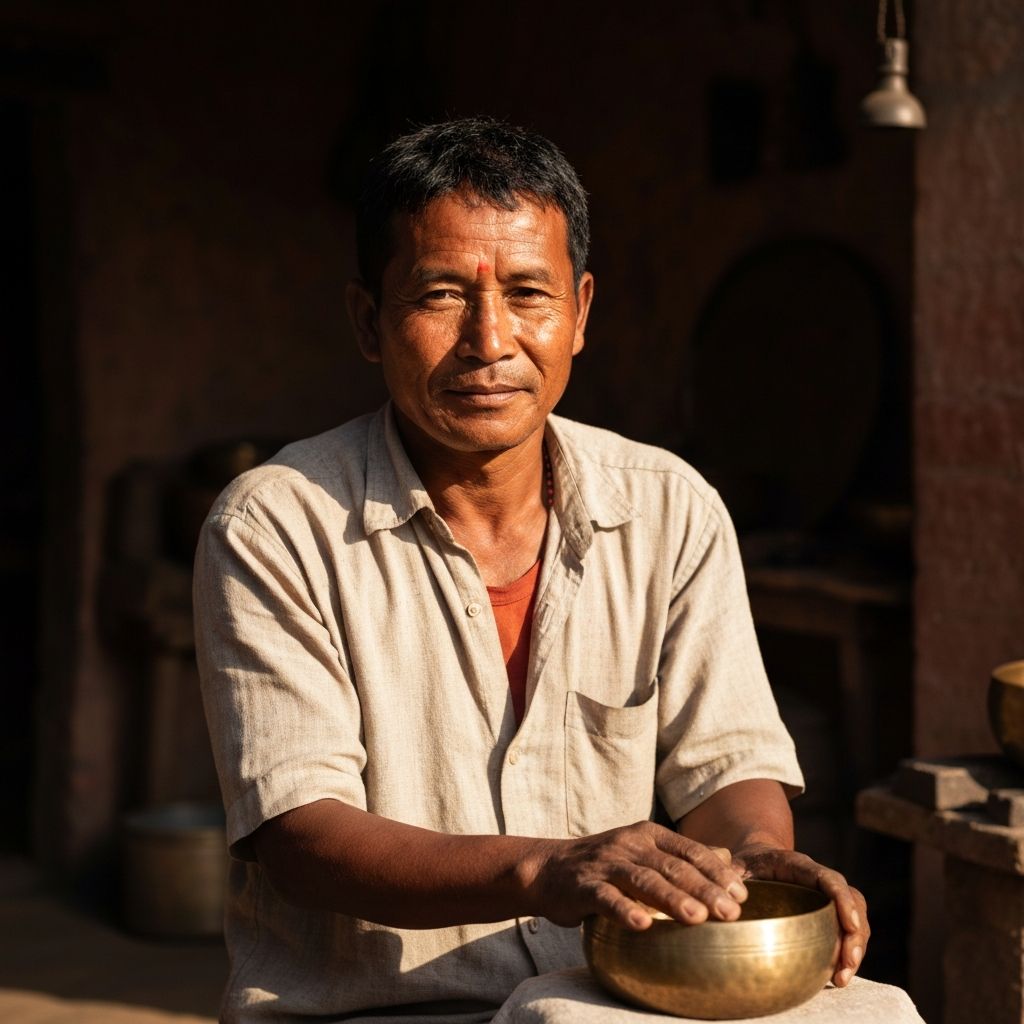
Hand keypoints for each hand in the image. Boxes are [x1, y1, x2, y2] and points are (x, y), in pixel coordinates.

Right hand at [527, 820, 749, 929]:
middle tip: (731, 912)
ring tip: (698, 919)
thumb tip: (726, 860)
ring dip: (672, 899)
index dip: (716, 871)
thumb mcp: (643, 851)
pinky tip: (643, 925)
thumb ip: (681, 856)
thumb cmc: (605, 864)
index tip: (741, 893)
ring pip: (644, 880)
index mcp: (648, 834)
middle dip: (704, 889)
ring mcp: (606, 864)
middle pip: (672, 866)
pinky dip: (625, 910)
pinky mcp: (584, 886)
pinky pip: (607, 898)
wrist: (549, 868)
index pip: (689, 850)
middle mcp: (629, 844)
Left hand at [732, 843, 868, 987]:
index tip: (850, 924)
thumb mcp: (733, 865)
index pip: (828, 878)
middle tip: (848, 963)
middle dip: (854, 933)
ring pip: (854, 918)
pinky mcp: (826, 915)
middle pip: (851, 900)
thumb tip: (726, 901)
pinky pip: (845, 932)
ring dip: (854, 948)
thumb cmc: (744, 865)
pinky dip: (845, 955)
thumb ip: (728, 875)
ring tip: (841, 978)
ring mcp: (825, 898)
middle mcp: (818, 880)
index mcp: (798, 865)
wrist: (755, 861)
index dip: (842, 900)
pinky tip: (836, 977)